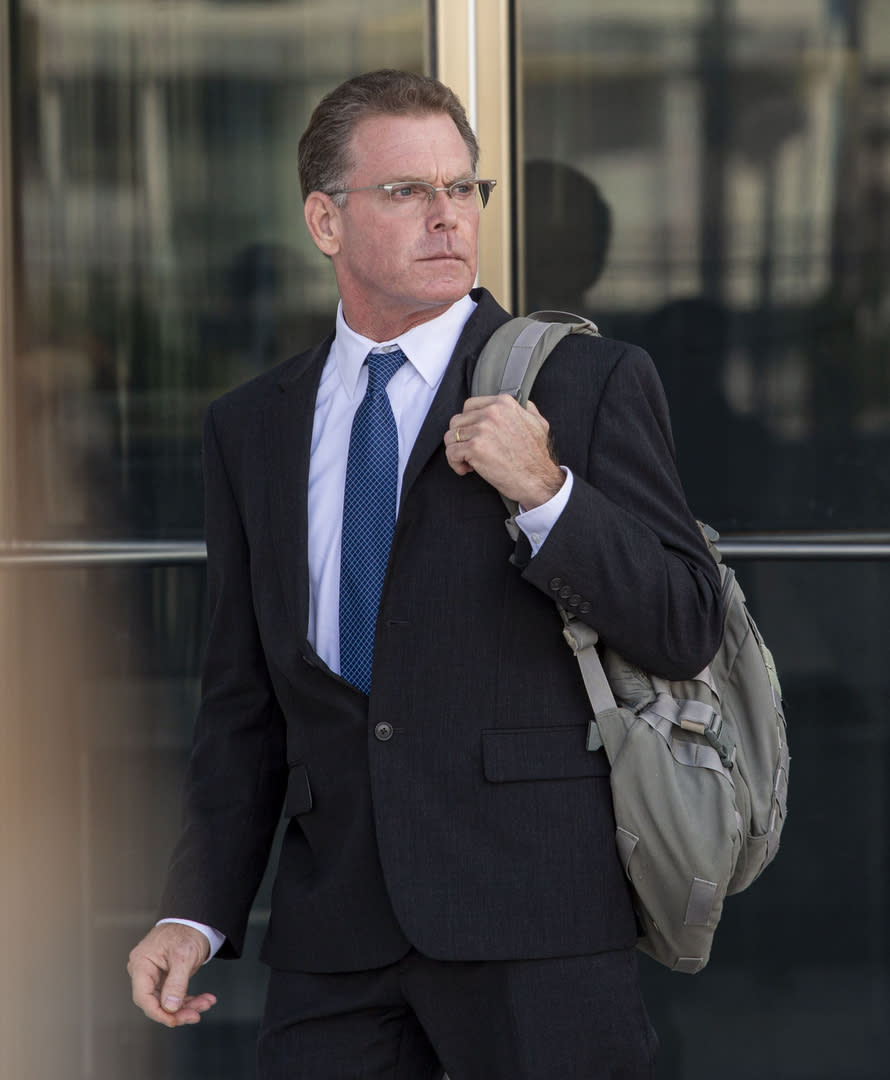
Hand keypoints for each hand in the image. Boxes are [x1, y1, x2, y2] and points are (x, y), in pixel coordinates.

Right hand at [128, 923, 215, 1027]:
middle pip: (156, 1001)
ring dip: (187, 1006)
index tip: (174, 1020)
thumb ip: (176, 982)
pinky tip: (204, 1000)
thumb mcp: (183, 956)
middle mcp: (144, 971)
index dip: (158, 1012)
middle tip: (196, 1014)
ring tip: (206, 1003)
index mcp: (141, 963)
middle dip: (178, 1011)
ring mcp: (154, 975)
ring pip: (167, 1001)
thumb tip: (170, 1007)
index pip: (143, 997)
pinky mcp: (166, 977)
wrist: (196, 919)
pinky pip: (174, 995)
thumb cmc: (187, 930)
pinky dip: (189, 1000)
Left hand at [444, 395, 564, 507]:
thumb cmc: (537, 456)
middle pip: (457, 421)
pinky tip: (467, 469)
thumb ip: (527, 409)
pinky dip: (455, 463)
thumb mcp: (539, 423)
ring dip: (456, 451)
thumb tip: (523, 403)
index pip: (469, 406)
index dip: (468, 423)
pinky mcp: (475, 448)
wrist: (537, 479)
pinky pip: (451, 452)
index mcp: (503, 404)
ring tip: (468, 461)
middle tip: (470, 451)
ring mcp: (482, 429)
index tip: (474, 436)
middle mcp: (491, 412)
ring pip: (451, 436)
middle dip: (460, 438)